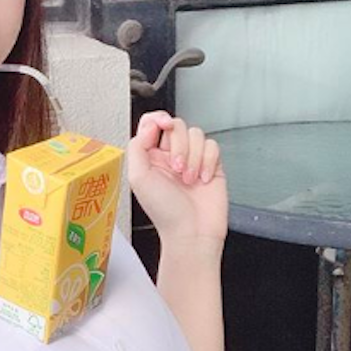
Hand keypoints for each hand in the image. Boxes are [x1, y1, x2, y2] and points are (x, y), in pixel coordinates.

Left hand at [126, 111, 227, 249]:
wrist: (192, 233)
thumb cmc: (165, 212)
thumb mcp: (138, 178)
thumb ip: (137, 147)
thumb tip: (148, 126)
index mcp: (150, 157)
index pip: (152, 124)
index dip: (158, 118)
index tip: (163, 125)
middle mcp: (170, 156)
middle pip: (177, 125)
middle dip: (179, 145)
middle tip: (177, 169)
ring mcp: (192, 159)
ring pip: (197, 134)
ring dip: (193, 156)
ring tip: (189, 179)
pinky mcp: (211, 165)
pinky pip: (213, 146)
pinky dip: (208, 161)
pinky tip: (202, 179)